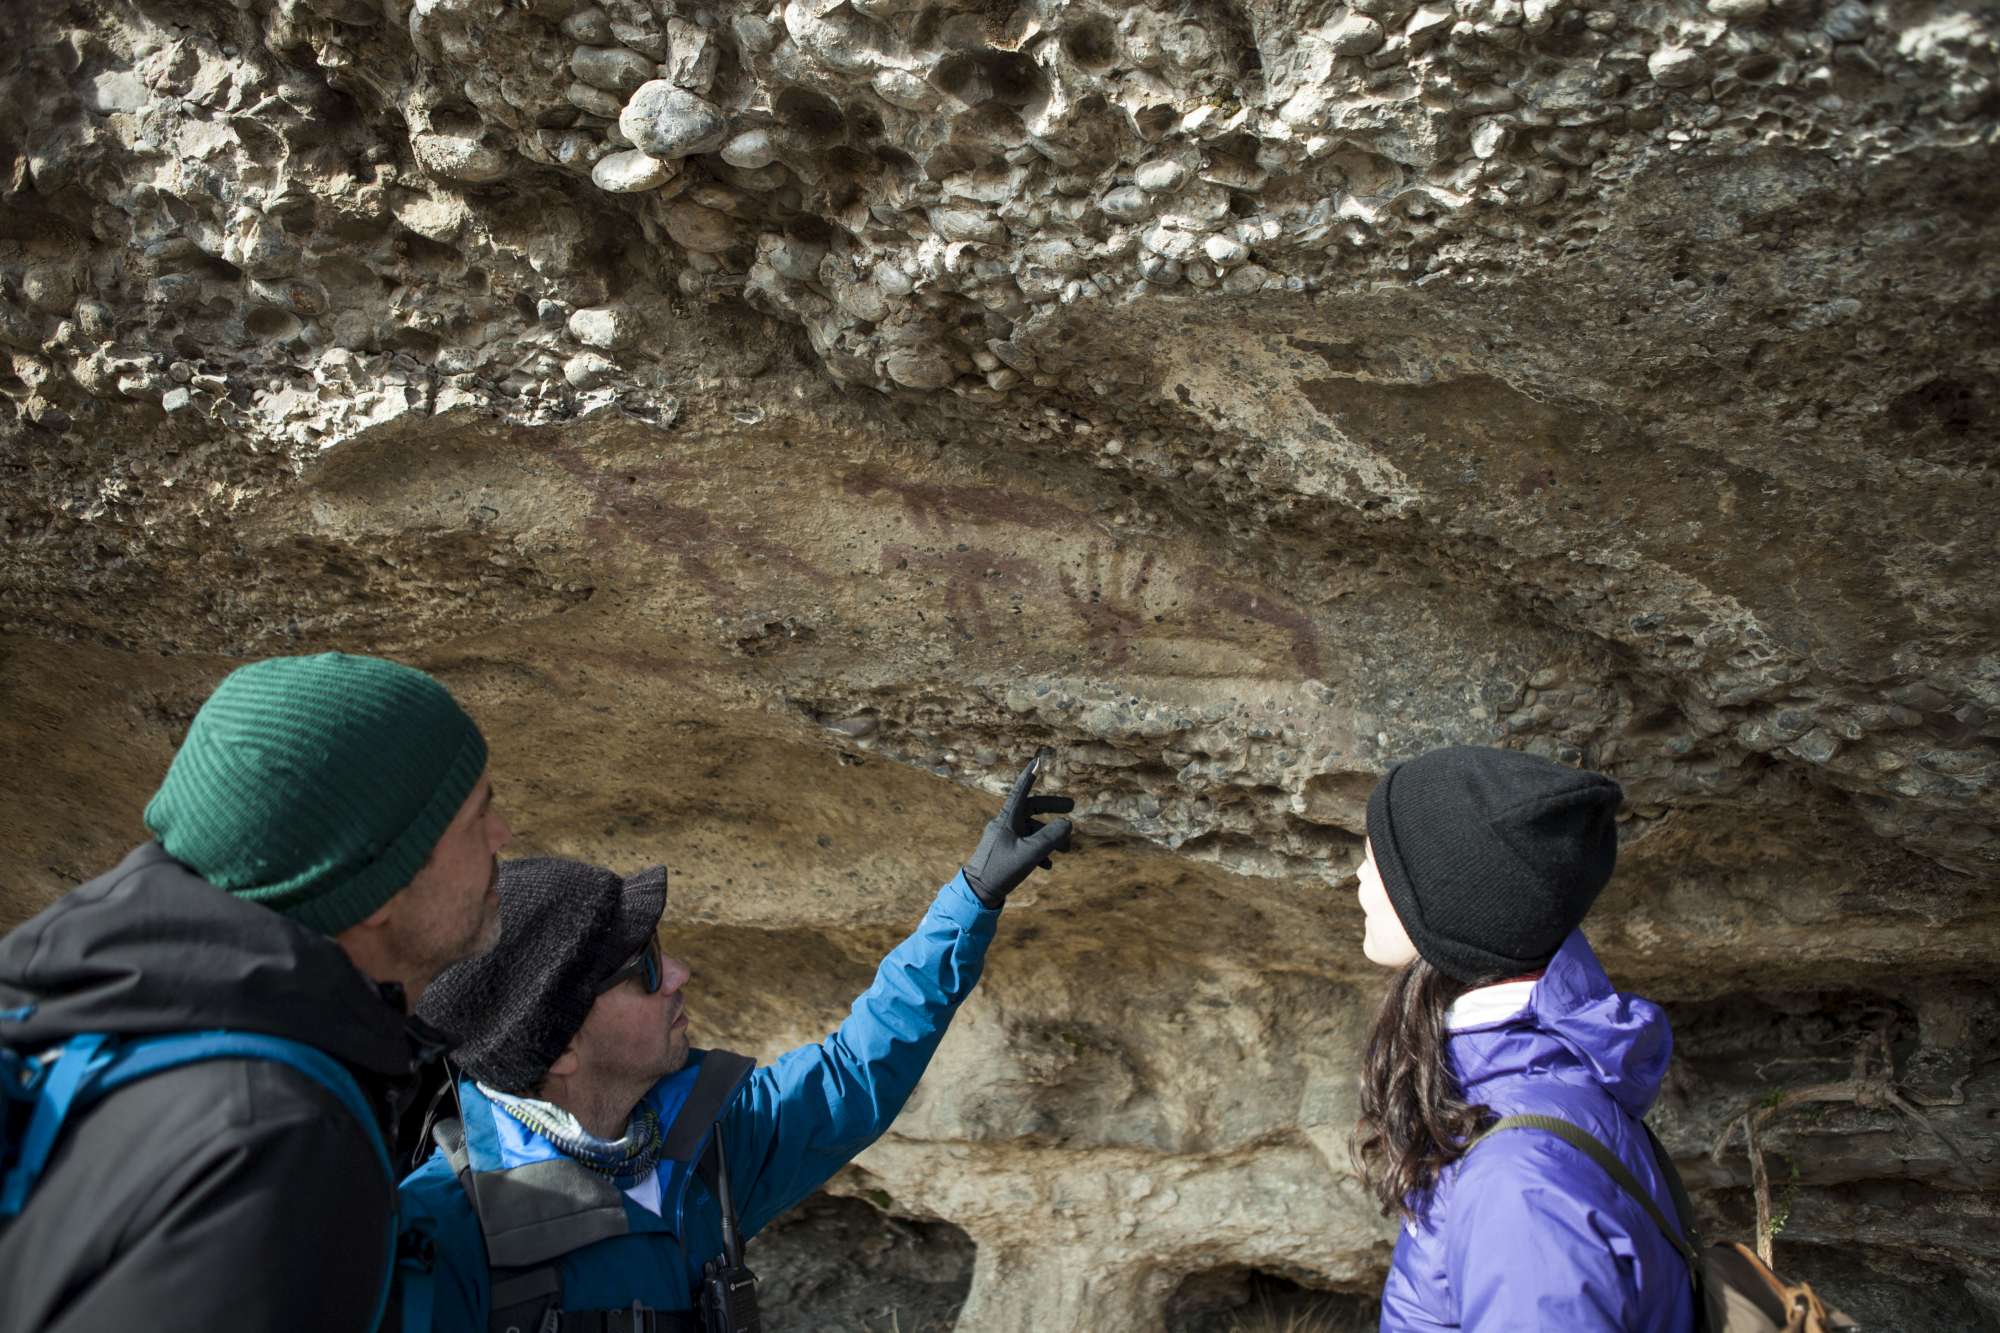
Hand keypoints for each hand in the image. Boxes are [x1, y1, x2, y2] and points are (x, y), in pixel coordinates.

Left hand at [961, 756, 1073, 907]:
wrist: (978, 892)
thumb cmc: (1001, 870)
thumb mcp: (1030, 853)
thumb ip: (1050, 838)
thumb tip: (1067, 824)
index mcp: (1007, 819)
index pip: (1021, 791)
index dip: (1030, 776)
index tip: (1037, 760)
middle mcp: (1005, 825)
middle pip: (1031, 809)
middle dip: (1051, 809)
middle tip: (1071, 808)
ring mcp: (1004, 838)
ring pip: (1031, 830)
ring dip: (1050, 837)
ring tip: (1067, 849)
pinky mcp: (1005, 853)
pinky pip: (1026, 845)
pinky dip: (1039, 851)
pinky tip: (1048, 865)